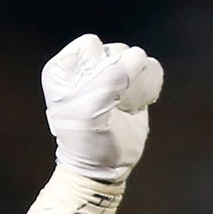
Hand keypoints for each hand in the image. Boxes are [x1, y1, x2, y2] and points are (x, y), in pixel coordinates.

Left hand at [41, 34, 162, 183]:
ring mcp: (109, 74)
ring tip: (123, 106)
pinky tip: (136, 106)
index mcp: (63, 69)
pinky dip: (149, 85)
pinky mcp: (130, 83)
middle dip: (119, 75)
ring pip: (134, 57)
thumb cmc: (88, 141)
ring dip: (135, 82)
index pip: (89, 45)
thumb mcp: (92, 111)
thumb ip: (112, 78)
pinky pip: (149, 67)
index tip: (93, 96)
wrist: (104, 169)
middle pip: (114, 49)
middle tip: (110, 104)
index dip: (98, 68)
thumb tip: (139, 56)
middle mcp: (85, 67)